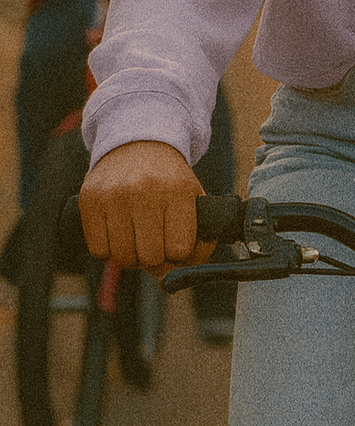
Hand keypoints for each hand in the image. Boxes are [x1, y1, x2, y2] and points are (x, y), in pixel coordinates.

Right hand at [78, 140, 213, 276]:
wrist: (139, 143)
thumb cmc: (169, 181)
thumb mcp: (192, 200)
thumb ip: (194, 243)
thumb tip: (174, 282)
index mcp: (178, 190)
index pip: (180, 249)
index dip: (180, 253)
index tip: (177, 242)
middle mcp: (145, 191)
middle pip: (150, 258)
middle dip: (155, 257)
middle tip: (155, 241)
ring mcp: (114, 194)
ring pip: (123, 258)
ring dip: (131, 255)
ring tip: (137, 235)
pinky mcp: (89, 200)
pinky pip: (98, 251)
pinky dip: (109, 249)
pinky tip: (118, 230)